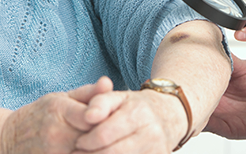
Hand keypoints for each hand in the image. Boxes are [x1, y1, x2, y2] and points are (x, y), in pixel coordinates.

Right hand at [0, 76, 113, 153]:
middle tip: (123, 136)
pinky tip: (97, 152)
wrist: (9, 139)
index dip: (108, 118)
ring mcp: (53, 153)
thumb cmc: (41, 114)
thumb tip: (109, 82)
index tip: (119, 119)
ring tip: (116, 146)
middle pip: (93, 139)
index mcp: (60, 110)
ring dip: (101, 150)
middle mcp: (56, 133)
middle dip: (109, 138)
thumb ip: (88, 93)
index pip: (93, 116)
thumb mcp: (61, 97)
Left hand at [72, 88, 188, 153]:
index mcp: (139, 113)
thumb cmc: (136, 107)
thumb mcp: (119, 97)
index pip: (103, 135)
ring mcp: (156, 152)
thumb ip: (100, 102)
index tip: (78, 142)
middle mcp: (151, 135)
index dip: (85, 142)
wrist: (167, 118)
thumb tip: (88, 116)